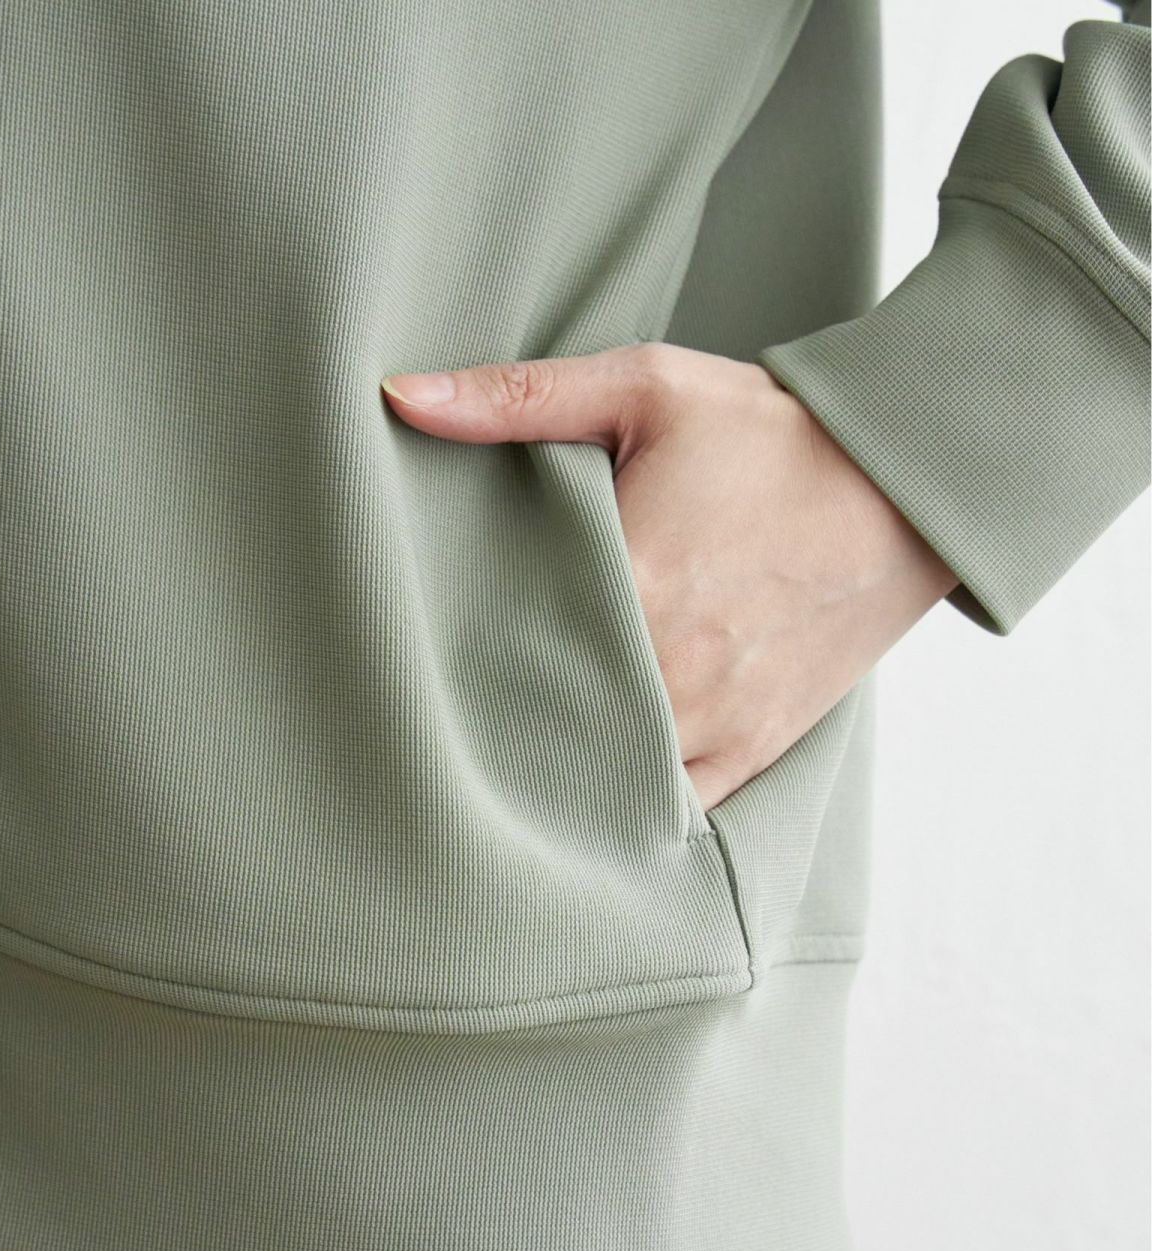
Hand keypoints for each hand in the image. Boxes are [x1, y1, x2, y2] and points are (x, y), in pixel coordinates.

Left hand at [381, 343, 957, 811]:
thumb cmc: (770, 433)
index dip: (453, 651)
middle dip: (496, 715)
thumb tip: (400, 395)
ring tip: (504, 753)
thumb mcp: (646, 387)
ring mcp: (716, 720)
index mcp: (634, 581)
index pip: (503, 643)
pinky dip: (627, 807)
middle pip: (547, 720)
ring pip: (602, 779)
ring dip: (555, 767)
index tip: (418, 645)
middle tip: (443, 708)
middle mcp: (672, 668)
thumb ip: (519, 397)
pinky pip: (674, 810)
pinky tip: (585, 797)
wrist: (905, 485)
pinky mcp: (754, 748)